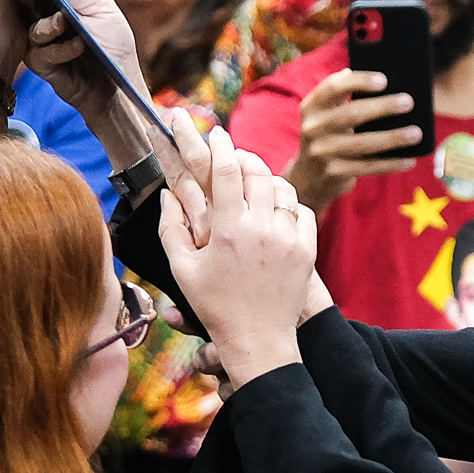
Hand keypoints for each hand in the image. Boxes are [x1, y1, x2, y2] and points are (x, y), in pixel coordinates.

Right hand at [155, 124, 315, 385]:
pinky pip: (302, 210)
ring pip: (282, 187)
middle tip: (234, 153)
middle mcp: (261, 229)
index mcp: (228, 231)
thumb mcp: (182, 269)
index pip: (226, 170)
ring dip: (267, 178)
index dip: (220, 144)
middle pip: (257, 170)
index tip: (215, 133)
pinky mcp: (307, 249)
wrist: (258, 339)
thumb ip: (170, 227)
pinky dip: (289, 203)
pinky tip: (276, 208)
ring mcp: (288, 239)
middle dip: (244, 155)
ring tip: (254, 180)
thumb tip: (165, 193)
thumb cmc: (215, 306)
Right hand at [283, 69, 422, 208]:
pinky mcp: (333, 173)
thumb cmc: (329, 136)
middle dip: (383, 107)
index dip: (358, 81)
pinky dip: (390, 163)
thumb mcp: (327, 115)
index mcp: (313, 106)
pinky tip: (409, 160)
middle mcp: (313, 127)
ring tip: (416, 133)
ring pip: (363, 143)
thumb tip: (387, 84)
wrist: (307, 178)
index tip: (384, 80)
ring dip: (393, 137)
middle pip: (352, 114)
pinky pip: (367, 167)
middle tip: (408, 102)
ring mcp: (322, 152)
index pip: (333, 87)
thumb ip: (345, 97)